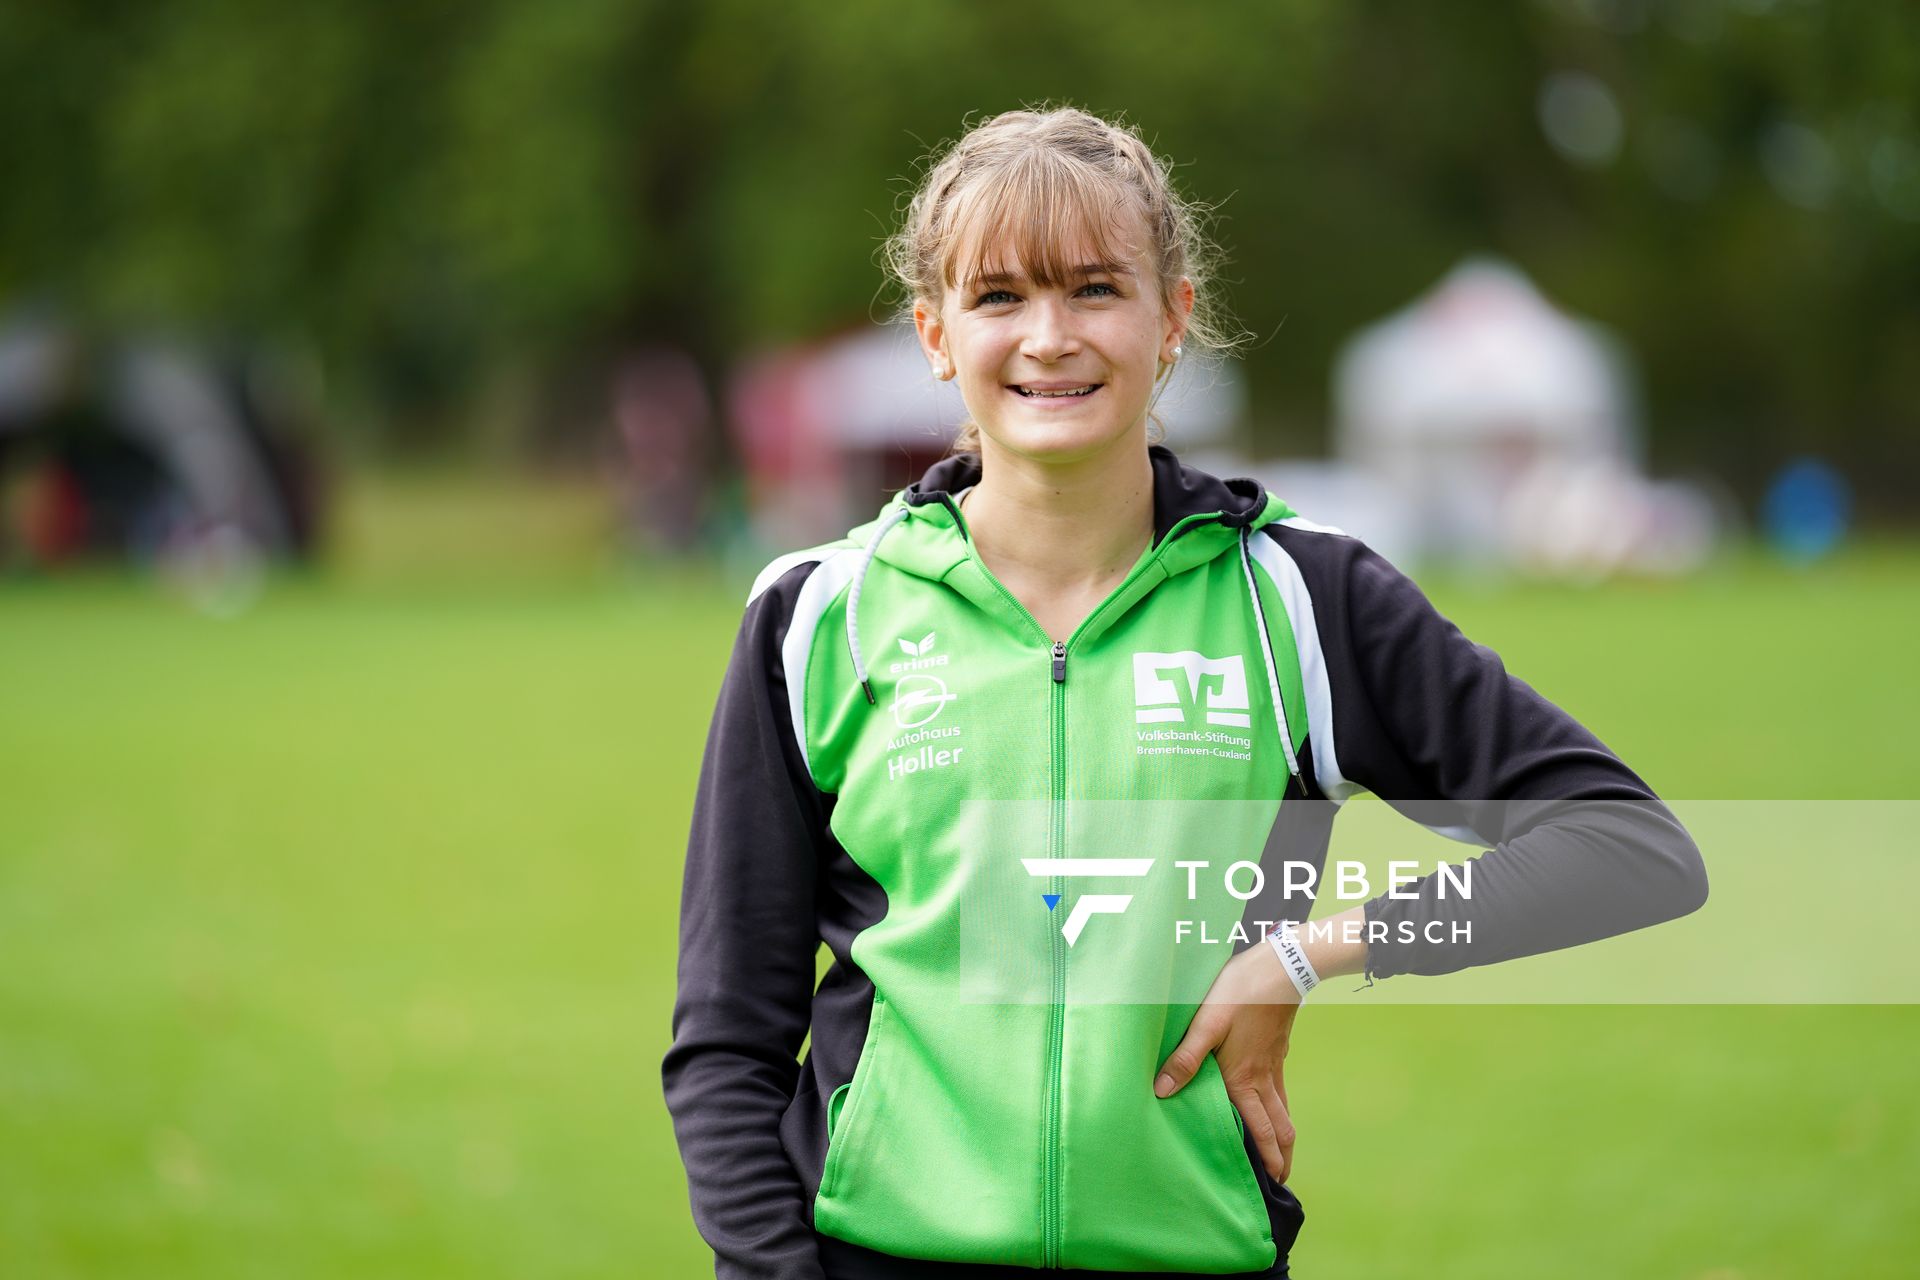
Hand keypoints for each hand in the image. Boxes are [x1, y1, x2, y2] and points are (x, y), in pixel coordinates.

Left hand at [1153, 939, 1300, 1182]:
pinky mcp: (1277, 1048)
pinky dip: (1281, 1106)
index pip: (1259, 1130)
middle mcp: (1262, 1077)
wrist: (1282, 966)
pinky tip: (1274, 1103)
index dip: (1267, 1158)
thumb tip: (1163, 1091)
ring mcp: (1274, 1063)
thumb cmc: (1241, 993)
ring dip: (1284, 1134)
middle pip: (1279, 1126)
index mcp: (1243, 1078)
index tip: (1271, 1184)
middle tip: (1281, 1179)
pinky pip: (1281, 1088)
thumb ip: (1185, 1057)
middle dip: (1282, 1155)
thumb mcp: (1206, 1022)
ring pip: (1283, 1108)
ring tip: (1283, 1151)